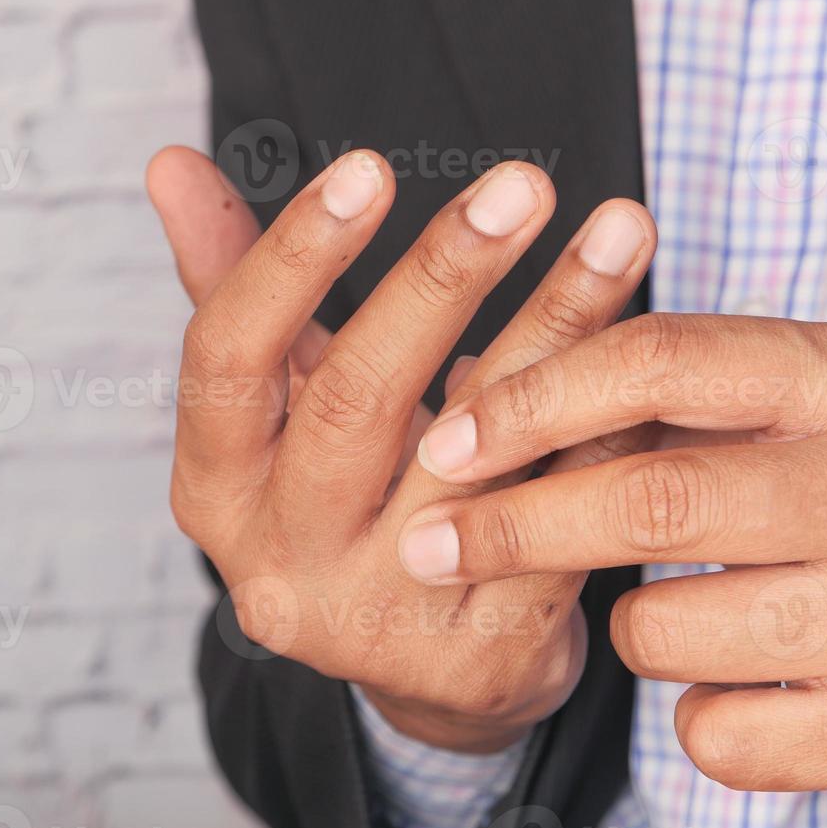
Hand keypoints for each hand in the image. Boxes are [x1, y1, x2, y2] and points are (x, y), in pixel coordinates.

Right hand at [147, 146, 655, 751]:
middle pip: (355, 402)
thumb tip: (169, 163)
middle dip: (442, 278)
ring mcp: (375, 622)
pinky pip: (557, 518)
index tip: (370, 165)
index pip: (227, 358)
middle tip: (522, 182)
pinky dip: (607, 426)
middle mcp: (276, 567)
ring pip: (476, 457)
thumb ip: (234, 284)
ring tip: (622, 231)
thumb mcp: (282, 403)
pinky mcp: (476, 661)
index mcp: (214, 491)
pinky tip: (657, 350)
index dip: (292, 258)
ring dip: (556, 329)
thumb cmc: (348, 495)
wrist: (426, 665)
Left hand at [400, 313, 826, 811]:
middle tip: (430, 544)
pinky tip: (753, 686)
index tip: (452, 436)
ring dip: (634, 627)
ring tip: (698, 616)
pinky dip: (693, 715)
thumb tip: (474, 392)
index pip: (666, 360)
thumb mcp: (804, 416)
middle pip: (651, 497)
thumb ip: (665, 395)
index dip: (537, 397)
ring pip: (662, 626)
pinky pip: (706, 732)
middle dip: (515, 525)